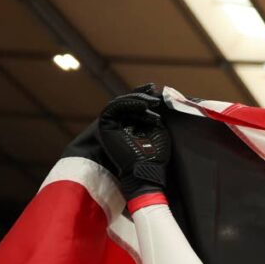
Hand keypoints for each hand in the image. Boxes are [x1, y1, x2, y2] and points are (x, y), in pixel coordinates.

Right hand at [97, 83, 170, 200]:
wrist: (146, 172)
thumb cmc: (156, 156)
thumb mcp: (159, 130)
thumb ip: (155, 115)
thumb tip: (157, 97)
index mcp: (130, 125)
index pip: (135, 106)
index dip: (144, 96)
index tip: (157, 90)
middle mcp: (118, 124)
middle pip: (127, 102)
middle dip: (141, 94)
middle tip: (154, 90)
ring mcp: (111, 124)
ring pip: (121, 103)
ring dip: (137, 99)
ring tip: (152, 101)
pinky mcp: (106, 125)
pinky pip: (116, 108)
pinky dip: (129, 104)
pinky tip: (143, 105)